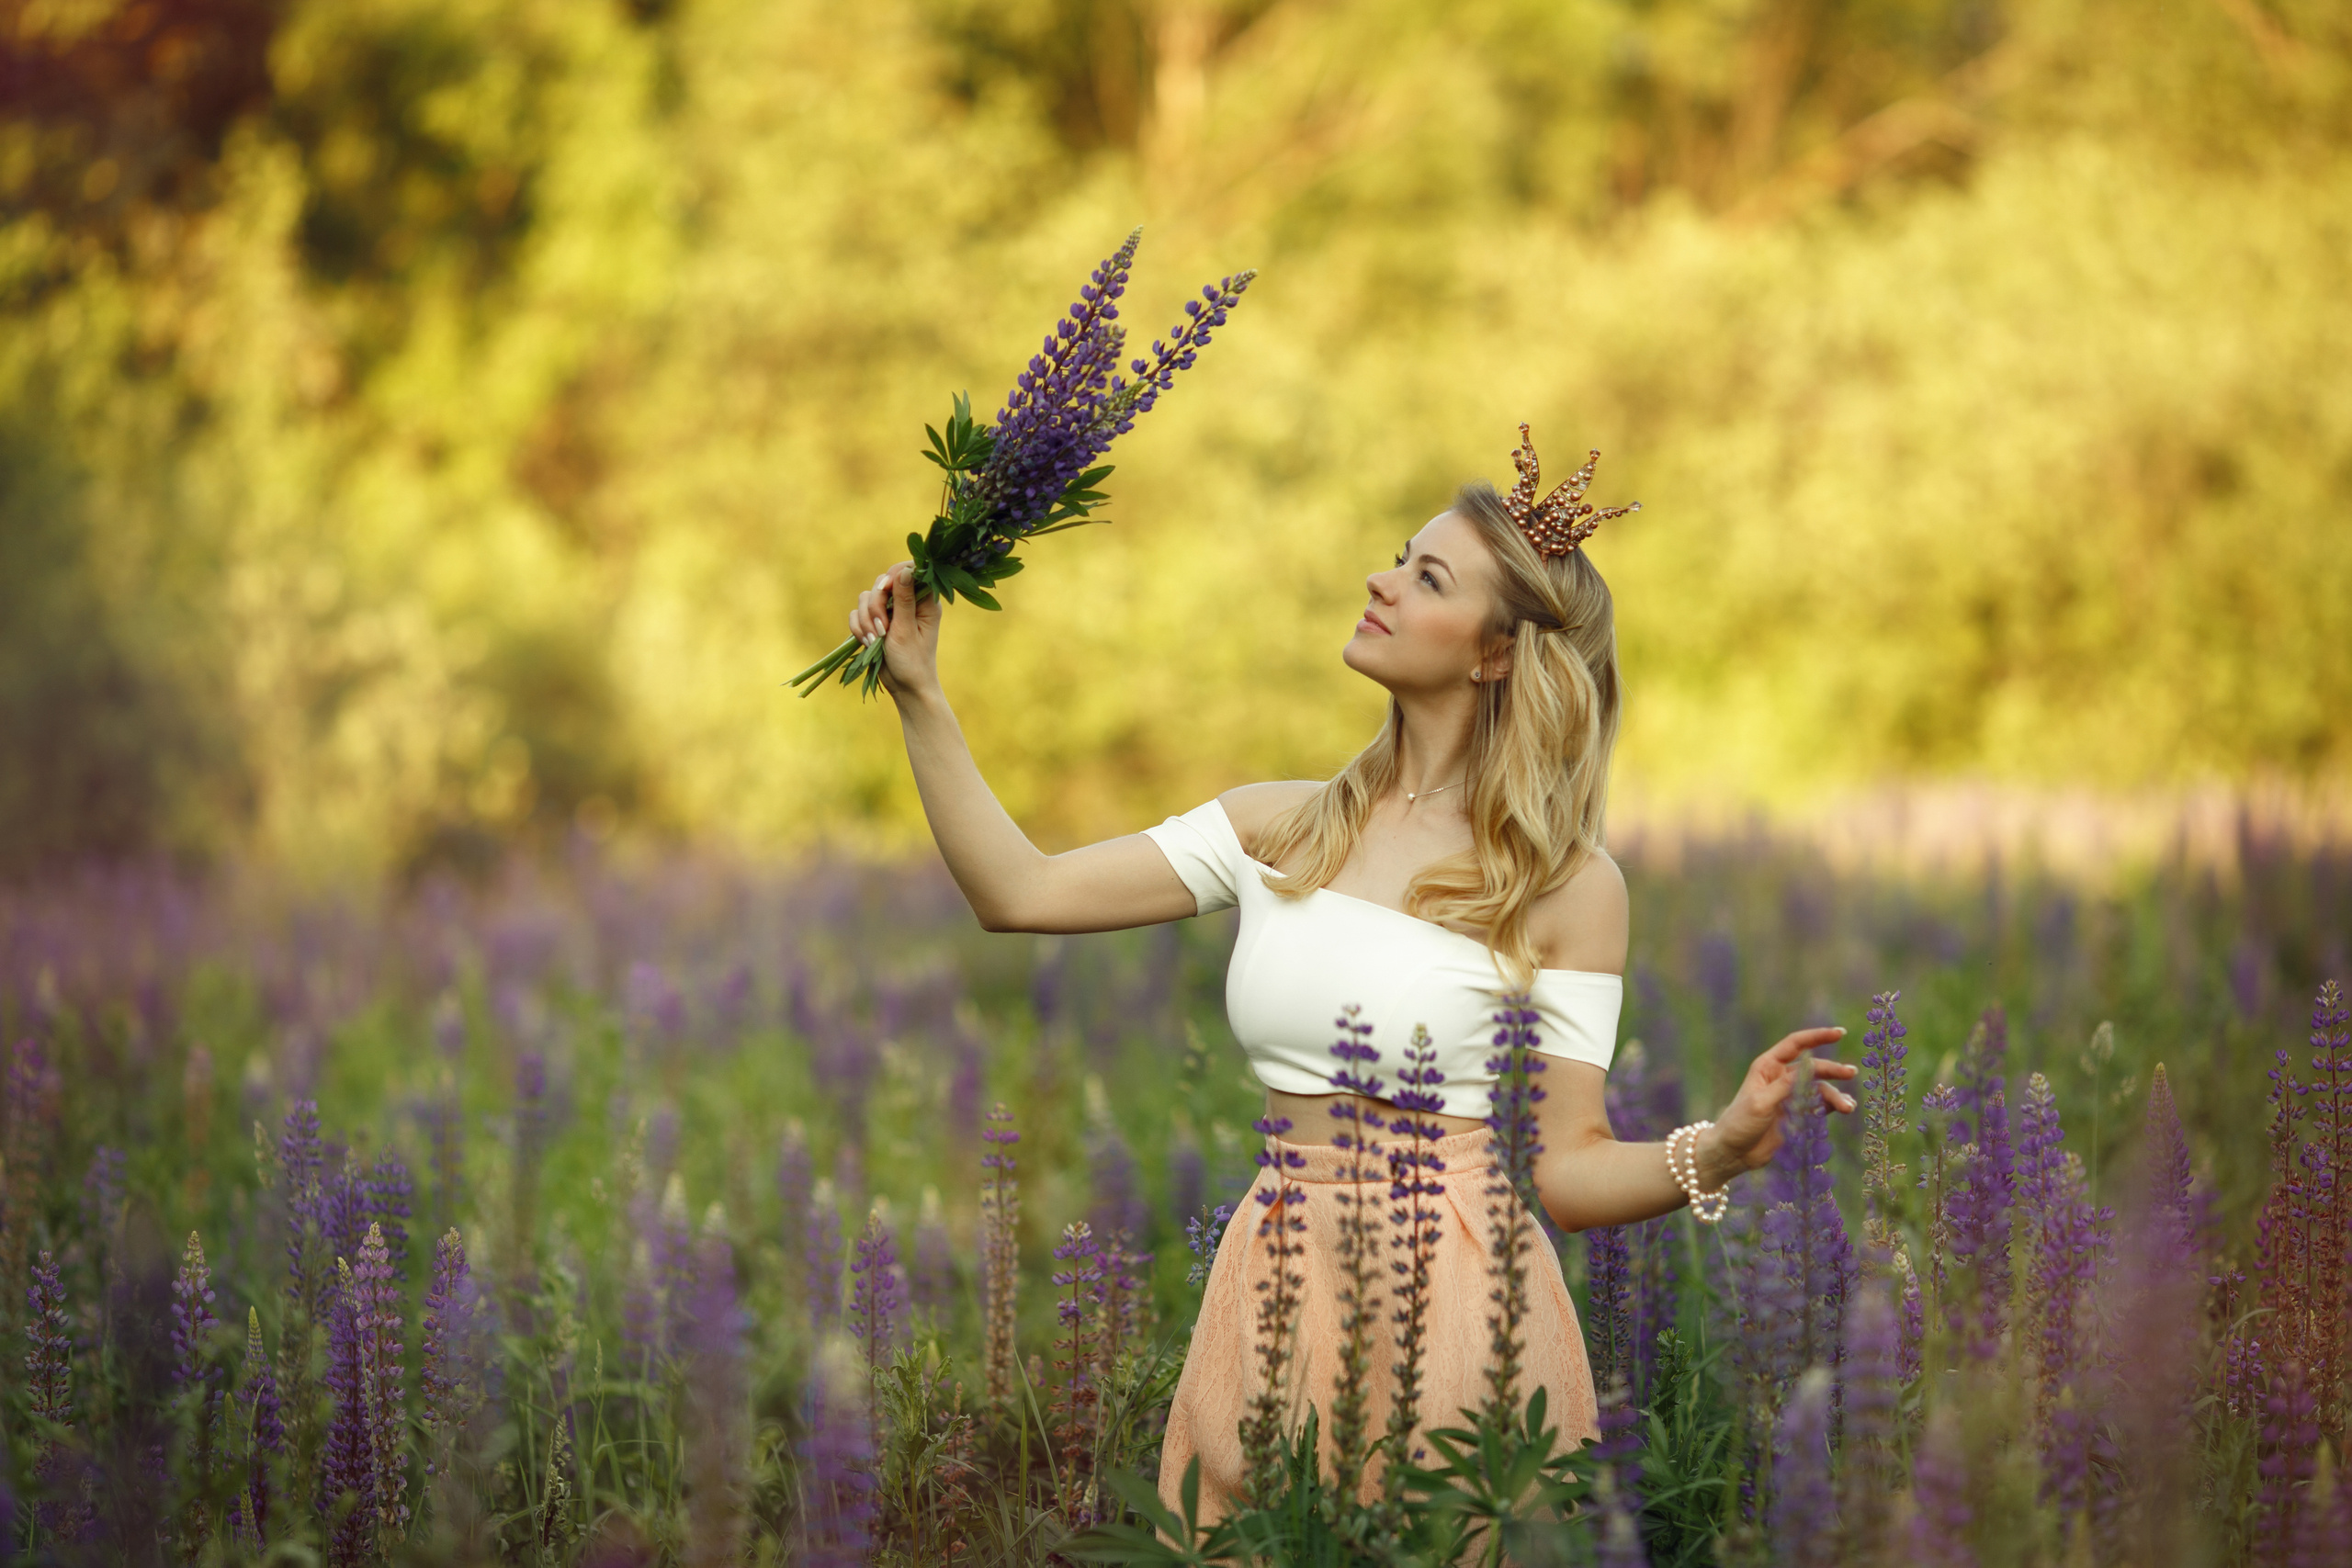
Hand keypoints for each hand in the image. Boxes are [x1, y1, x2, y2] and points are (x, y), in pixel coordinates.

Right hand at [847, 562, 943, 700]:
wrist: (904, 687)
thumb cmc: (912, 661)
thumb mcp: (907, 629)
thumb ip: (904, 599)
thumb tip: (905, 570)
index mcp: (924, 600)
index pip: (908, 570)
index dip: (893, 577)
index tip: (886, 591)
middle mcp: (907, 602)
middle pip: (882, 582)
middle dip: (875, 605)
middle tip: (882, 628)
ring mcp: (890, 611)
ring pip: (866, 598)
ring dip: (866, 620)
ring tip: (875, 640)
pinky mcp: (875, 622)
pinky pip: (857, 613)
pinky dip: (859, 627)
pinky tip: (868, 643)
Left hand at [1697, 1027, 1857, 1186]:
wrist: (1733, 1152)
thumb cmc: (1739, 1122)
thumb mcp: (1760, 1103)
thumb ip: (1784, 1087)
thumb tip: (1809, 1070)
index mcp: (1767, 1067)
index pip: (1795, 1044)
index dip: (1817, 1037)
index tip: (1839, 1033)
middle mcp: (1781, 1078)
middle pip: (1813, 1068)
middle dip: (1832, 1069)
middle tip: (1852, 1073)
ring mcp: (1790, 1096)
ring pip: (1819, 1089)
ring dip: (1835, 1095)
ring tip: (1848, 1107)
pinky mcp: (1797, 1114)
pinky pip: (1819, 1105)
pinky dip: (1832, 1106)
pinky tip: (1844, 1108)